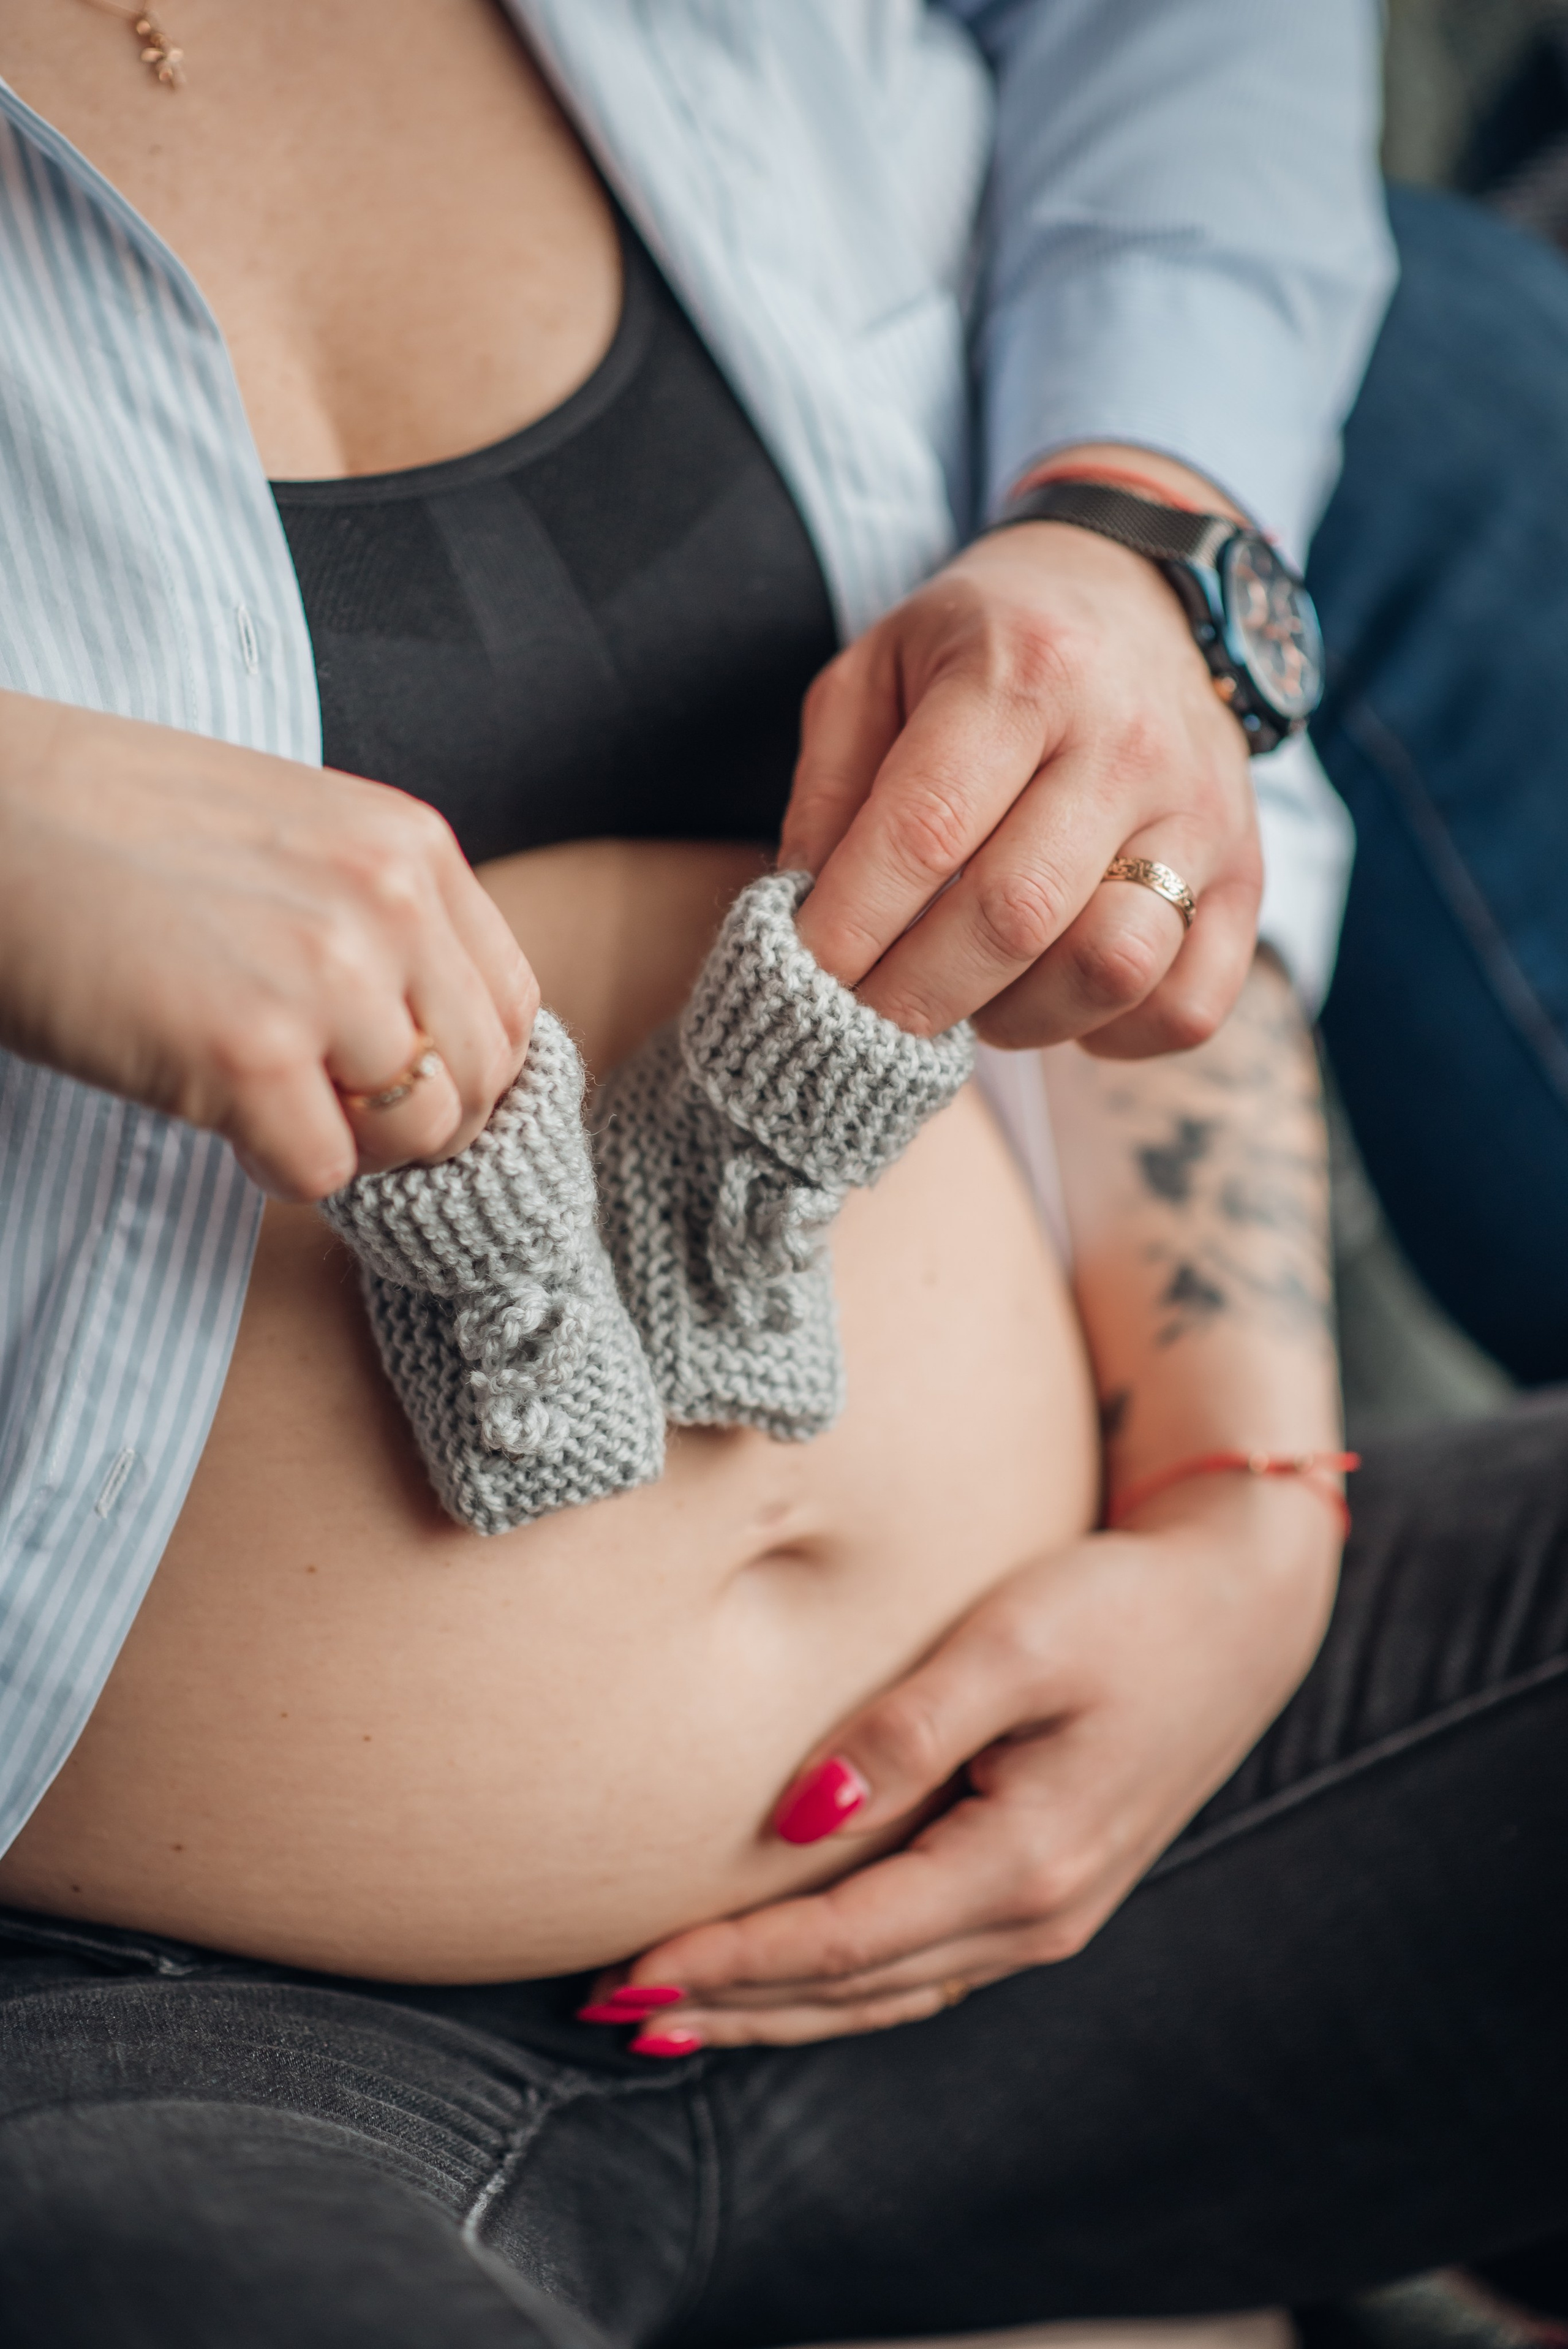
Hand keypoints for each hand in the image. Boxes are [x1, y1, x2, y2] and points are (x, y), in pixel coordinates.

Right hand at [0, 691, 535, 1199]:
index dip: (460, 1066)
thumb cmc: (115, 829)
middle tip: (326, 1105)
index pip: (510, 1006)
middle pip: (477, 1081)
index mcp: (411, 847)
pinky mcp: (250, 1049)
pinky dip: (276, 1164)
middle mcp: (390, 904)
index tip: (393, 1079)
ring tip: (271, 1100)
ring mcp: (326, 977)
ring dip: (350, 1143)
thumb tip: (437, 1027)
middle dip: (411, 1118)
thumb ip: (380, 913)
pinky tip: (219, 1111)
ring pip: (415, 1134)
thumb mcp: (295, 833)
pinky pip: (324, 1171)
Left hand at [607, 1479, 1337, 2046]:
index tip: (630, 1970)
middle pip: (855, 1988)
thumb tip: (798, 1816)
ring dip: (779, 2007)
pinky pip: (921, 1962)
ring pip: (886, 1991)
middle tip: (611, 2012)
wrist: (1239, 1608)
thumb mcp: (1013, 1642)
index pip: (844, 1941)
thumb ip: (906, 1730)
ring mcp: (1049, 1912)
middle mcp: (1039, 1914)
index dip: (732, 1962)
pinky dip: (841, 1980)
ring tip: (672, 2015)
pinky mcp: (1046, 1885)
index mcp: (1025, 1863)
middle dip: (732, 2004)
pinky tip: (786, 1977)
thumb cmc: (1124, 1606)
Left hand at [783, 481, 1261, 1057]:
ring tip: (966, 996)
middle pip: (1016, 916)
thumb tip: (801, 914)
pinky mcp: (1249, 875)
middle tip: (861, 1016)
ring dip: (1017, 1017)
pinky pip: (1188, 1005)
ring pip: (1113, 967)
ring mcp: (1203, 813)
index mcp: (1024, 673)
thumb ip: (828, 787)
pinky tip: (1058, 999)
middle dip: (916, 994)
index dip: (849, 927)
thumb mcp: (879, 667)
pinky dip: (1113, 1034)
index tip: (798, 976)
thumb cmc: (986, 644)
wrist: (1139, 591)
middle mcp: (1128, 741)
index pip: (924, 832)